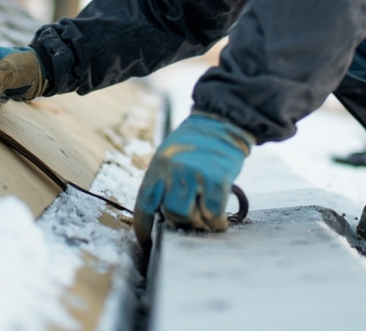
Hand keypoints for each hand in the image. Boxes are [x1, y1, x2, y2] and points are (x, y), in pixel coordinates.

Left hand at [133, 112, 253, 244]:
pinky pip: (213, 212)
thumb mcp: (171, 156)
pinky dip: (217, 222)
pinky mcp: (216, 178)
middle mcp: (173, 170)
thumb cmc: (195, 143)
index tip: (146, 242)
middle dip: (181, 223)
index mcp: (158, 165)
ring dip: (199, 224)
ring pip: (190, 215)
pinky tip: (220, 222)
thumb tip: (166, 215)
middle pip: (171, 213)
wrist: (222, 122)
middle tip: (192, 222)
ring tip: (206, 221)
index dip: (143, 227)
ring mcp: (194, 173)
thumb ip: (165, 181)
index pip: (144, 203)